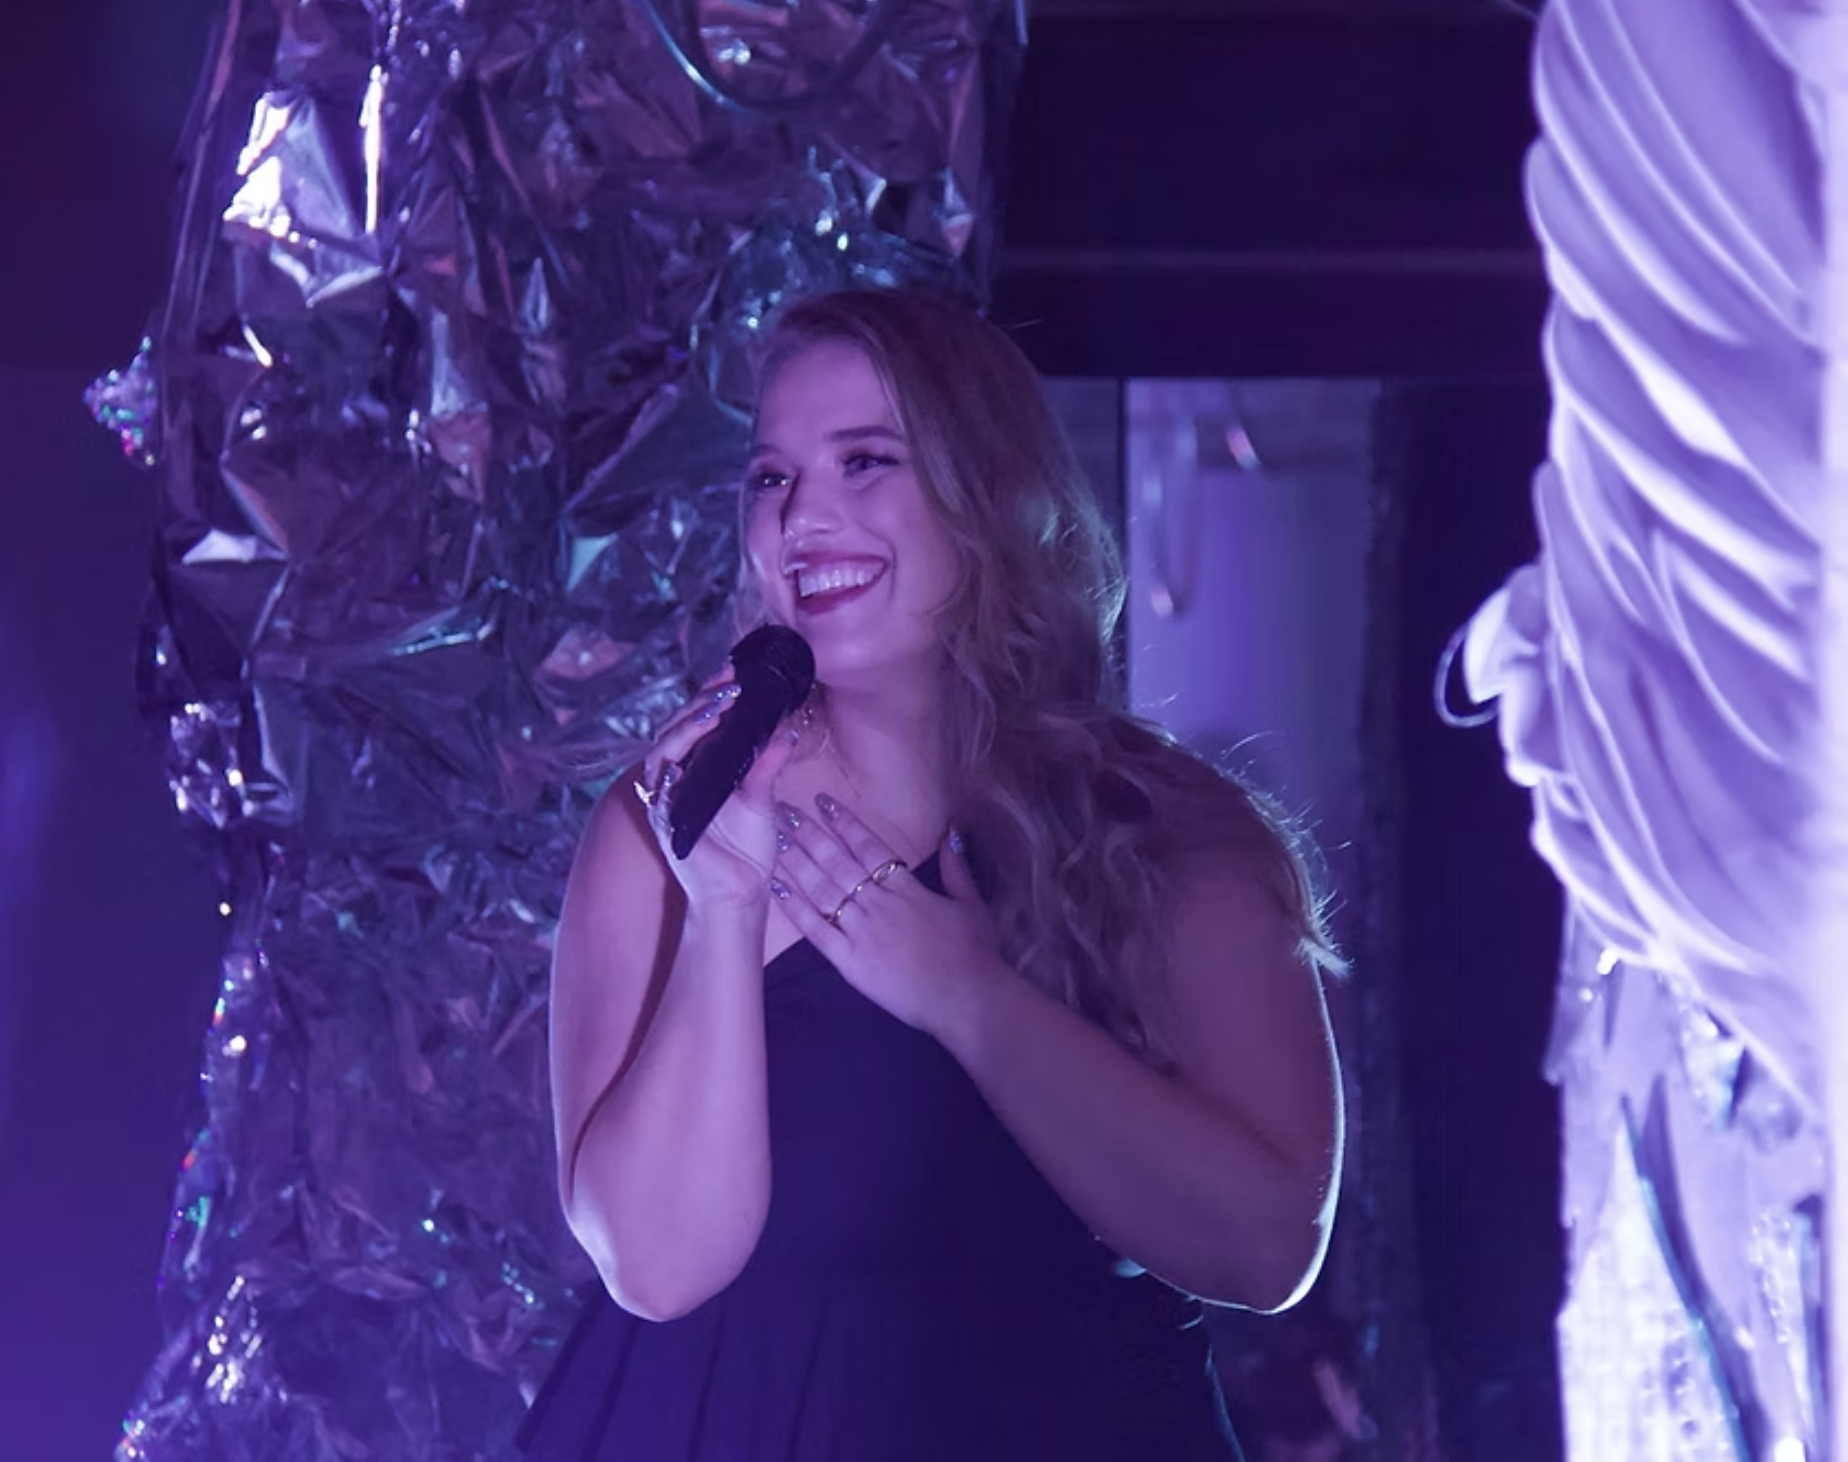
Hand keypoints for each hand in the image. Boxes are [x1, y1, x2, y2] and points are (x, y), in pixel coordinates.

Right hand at [637, 670, 799, 914]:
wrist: (740, 895)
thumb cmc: (745, 848)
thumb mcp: (761, 798)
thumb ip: (766, 763)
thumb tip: (784, 727)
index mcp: (697, 768)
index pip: (697, 722)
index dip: (710, 696)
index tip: (734, 672)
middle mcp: (676, 780)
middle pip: (675, 730)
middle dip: (700, 705)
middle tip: (729, 687)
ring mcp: (666, 803)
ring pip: (663, 756)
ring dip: (687, 731)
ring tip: (715, 713)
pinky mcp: (665, 828)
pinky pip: (661, 799)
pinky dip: (668, 780)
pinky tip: (680, 765)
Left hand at [770, 792, 1009, 1036]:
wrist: (966, 1000)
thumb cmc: (974, 955)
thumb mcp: (972, 904)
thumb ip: (956, 868)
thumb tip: (951, 832)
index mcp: (907, 888)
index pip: (869, 846)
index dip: (844, 822)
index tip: (823, 801)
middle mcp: (879, 904)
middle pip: (837, 861)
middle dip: (809, 833)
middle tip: (783, 810)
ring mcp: (862, 932)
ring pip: (822, 889)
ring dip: (797, 862)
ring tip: (774, 838)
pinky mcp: (850, 962)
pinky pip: (816, 930)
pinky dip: (795, 908)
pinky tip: (777, 887)